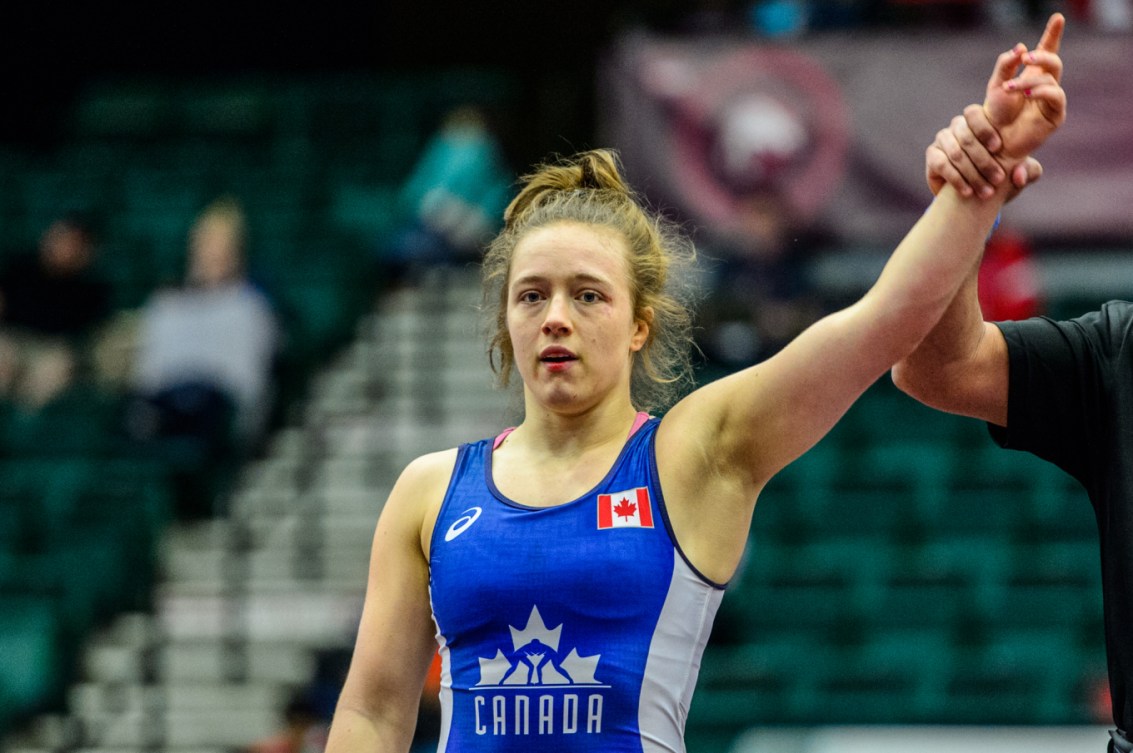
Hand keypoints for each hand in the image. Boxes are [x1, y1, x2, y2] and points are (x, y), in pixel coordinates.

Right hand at [926, 107, 1043, 199]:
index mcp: (979, 121)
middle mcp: (959, 126)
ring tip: (986, 192)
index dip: (985, 129)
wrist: (973, 195)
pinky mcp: (932, 155)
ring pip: (956, 153)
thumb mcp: (1016, 173)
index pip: (974, 113)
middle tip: (998, 179)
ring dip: (973, 175)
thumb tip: (1019, 175)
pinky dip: (957, 180)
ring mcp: (943, 139)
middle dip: (984, 161)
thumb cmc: (997, 176)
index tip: (998, 148)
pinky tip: (968, 192)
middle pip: (967, 138)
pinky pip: (942, 164)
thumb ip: (1027, 171)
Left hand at [983, 13, 1066, 161]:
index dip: (1052, 34)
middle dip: (1041, 56)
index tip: (1058, 17)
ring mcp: (1052, 98)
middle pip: (1053, 61)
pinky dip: (1041, 91)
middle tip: (1026, 57)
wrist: (994, 141)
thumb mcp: (996, 85)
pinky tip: (1027, 94)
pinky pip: (1056, 95)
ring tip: (1010, 87)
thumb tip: (1020, 47)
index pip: (1046, 50)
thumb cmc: (995, 115)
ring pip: (1050, 78)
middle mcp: (1045, 84)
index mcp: (1032, 74)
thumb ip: (1005, 65)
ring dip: (1029, 80)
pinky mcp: (1055, 114)